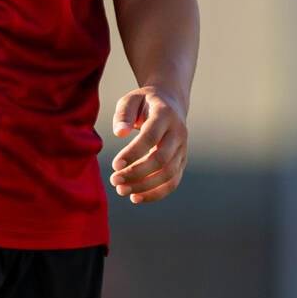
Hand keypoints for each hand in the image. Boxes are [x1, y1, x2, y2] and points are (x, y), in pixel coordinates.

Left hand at [109, 87, 187, 204]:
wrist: (171, 102)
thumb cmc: (144, 103)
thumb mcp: (131, 100)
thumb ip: (123, 114)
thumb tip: (119, 133)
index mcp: (165, 115)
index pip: (151, 137)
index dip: (133, 153)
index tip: (115, 165)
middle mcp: (178, 133)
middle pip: (161, 159)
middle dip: (137, 173)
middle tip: (114, 180)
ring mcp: (182, 149)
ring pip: (169, 174)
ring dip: (145, 187)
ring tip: (121, 190)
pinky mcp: (182, 161)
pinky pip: (173, 182)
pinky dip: (156, 194)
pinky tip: (135, 197)